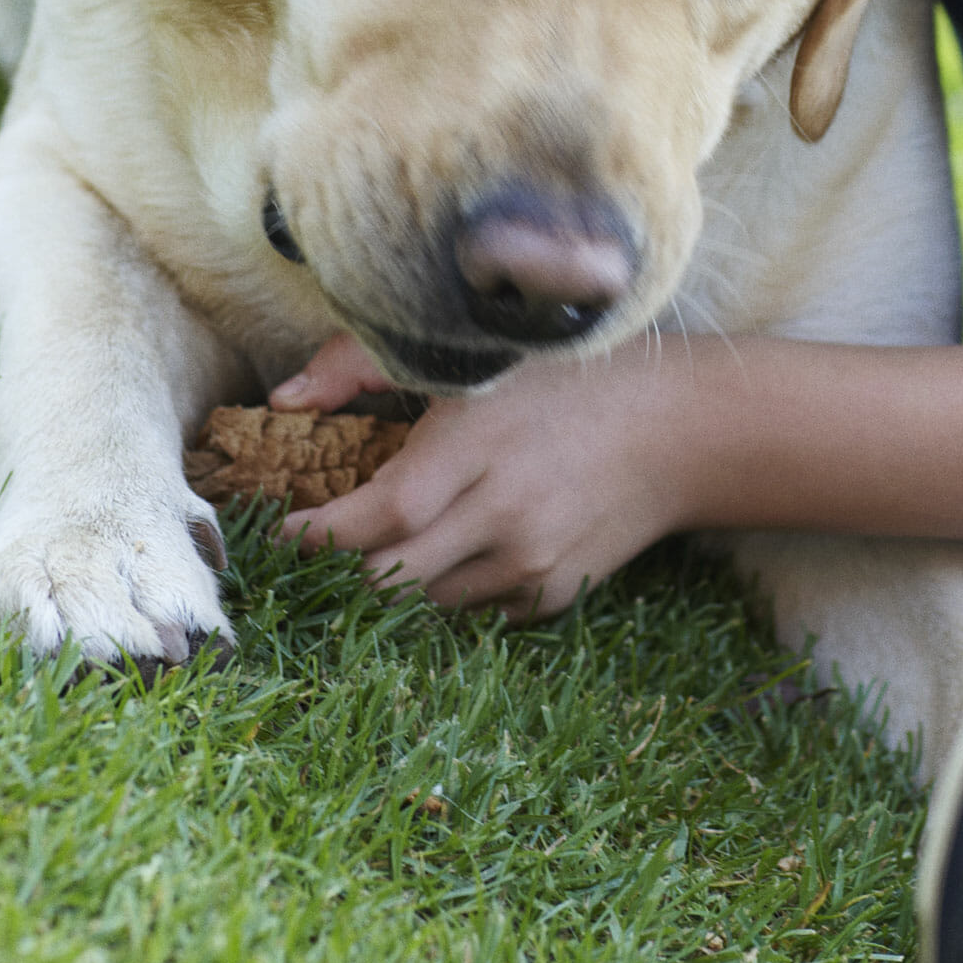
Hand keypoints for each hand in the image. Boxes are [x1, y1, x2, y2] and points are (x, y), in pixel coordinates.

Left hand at [282, 338, 693, 619]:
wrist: (680, 428)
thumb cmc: (571, 373)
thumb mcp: (475, 351)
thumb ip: (366, 365)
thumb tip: (283, 402)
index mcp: (477, 445)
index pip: (377, 516)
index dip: (320, 535)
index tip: (282, 535)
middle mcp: (504, 513)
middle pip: (392, 575)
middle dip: (348, 568)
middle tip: (325, 548)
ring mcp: (534, 560)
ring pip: (430, 600)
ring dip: (403, 578)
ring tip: (400, 541)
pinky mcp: (556, 590)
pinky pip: (480, 611)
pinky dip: (459, 588)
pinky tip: (468, 547)